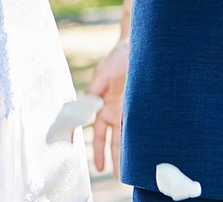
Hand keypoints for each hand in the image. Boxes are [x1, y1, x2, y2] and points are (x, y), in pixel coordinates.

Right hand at [82, 36, 127, 174]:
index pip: (95, 131)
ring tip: (124, 172)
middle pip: (109, 139)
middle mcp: (113, 113)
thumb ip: (93, 92)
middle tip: (108, 172)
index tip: (84, 154)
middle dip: (108, 156)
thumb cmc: (116, 60)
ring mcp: (126, 112)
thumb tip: (86, 108)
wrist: (135, 49)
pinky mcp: (138, 108)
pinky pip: (135, 127)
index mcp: (101, 106)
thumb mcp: (101, 75)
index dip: (91, 144)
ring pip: (123, 138)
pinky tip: (137, 153)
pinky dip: (134, 139)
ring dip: (123, 154)